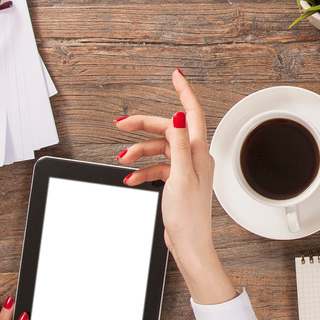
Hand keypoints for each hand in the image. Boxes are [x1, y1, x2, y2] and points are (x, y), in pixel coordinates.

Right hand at [113, 70, 234, 304]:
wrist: (189, 244)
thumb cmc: (189, 216)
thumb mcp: (182, 177)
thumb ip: (180, 145)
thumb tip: (179, 117)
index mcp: (199, 152)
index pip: (192, 113)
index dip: (184, 92)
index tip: (175, 75)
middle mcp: (194, 157)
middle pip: (167, 130)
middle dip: (142, 126)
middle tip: (120, 124)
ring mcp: (185, 169)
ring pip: (158, 149)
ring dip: (138, 153)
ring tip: (123, 160)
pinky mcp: (176, 180)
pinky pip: (156, 167)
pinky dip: (142, 170)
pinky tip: (132, 178)